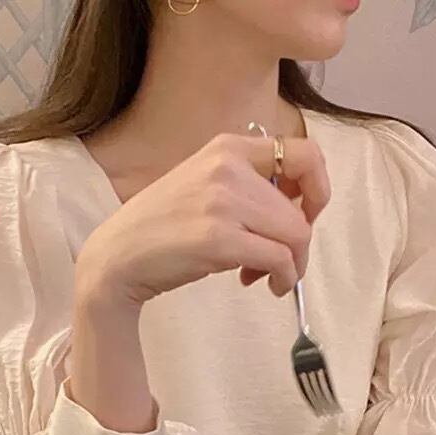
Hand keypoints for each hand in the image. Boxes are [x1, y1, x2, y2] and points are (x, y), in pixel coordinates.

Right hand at [77, 133, 330, 304]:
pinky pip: (279, 259)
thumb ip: (252, 188)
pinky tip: (265, 284)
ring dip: (292, 265)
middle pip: (301, 210)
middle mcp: (228, 166)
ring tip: (268, 277)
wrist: (117, 257)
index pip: (306, 154)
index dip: (318, 190)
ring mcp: (223, 201)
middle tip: (278, 266)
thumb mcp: (208, 187)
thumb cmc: (165, 228)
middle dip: (299, 245)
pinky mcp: (219, 238)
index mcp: (229, 148)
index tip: (307, 217)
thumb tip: (303, 210)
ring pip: (296, 235)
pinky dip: (284, 278)